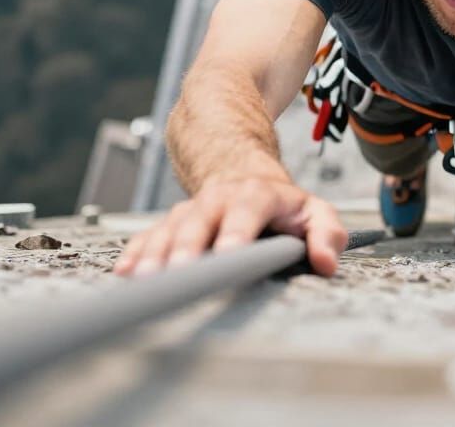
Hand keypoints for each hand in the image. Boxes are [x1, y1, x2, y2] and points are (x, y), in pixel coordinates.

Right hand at [114, 176, 346, 277]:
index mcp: (257, 194)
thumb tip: (327, 261)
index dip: (237, 230)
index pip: (247, 208)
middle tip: (180, 273)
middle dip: (189, 246)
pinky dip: (137, 253)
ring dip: (158, 253)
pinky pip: (149, 235)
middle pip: (201, 218)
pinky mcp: (170, 224)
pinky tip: (127, 273)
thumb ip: (327, 233)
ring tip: (147, 280)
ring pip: (170, 227)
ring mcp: (192, 210)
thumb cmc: (282, 205)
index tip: (228, 254)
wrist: (244, 173)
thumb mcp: (314, 211)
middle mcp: (219, 199)